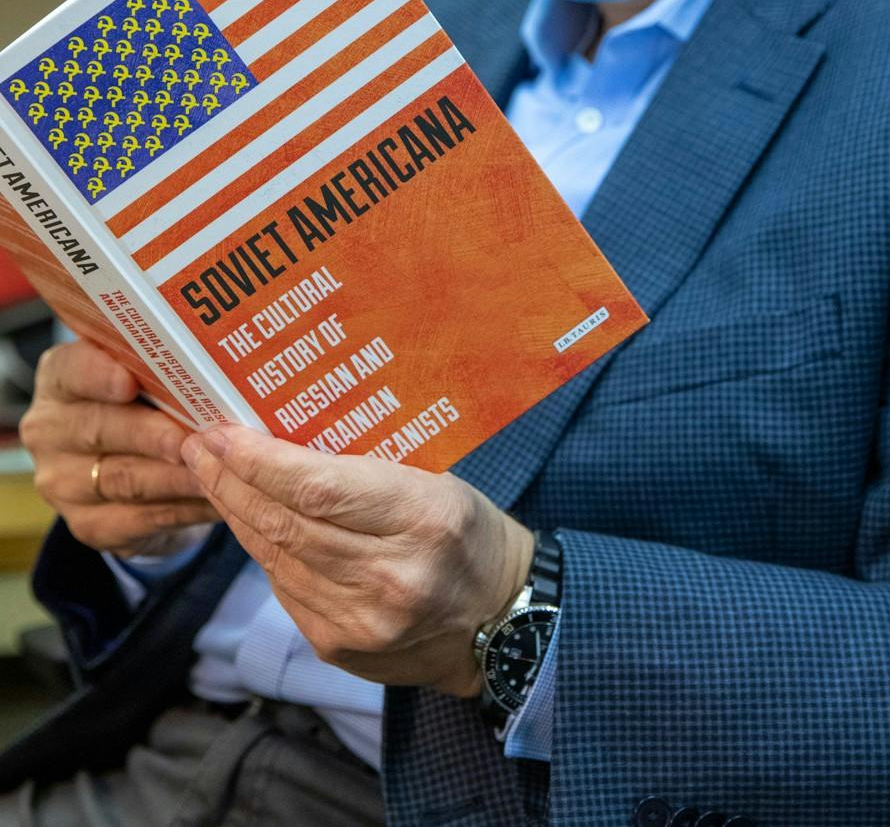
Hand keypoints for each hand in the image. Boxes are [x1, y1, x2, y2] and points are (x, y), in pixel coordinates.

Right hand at [20, 340, 216, 555]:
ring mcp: (62, 482)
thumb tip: (214, 363)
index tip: (129, 382)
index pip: (71, 370)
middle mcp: (50, 430)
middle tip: (193, 437)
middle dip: (152, 434)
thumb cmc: (145, 406)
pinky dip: (182, 509)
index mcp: (60, 379)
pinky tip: (215, 499)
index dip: (98, 376)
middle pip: (100, 429)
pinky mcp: (86, 524)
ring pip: (123, 478)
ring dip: (176, 476)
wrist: (133, 468)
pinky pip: (139, 519)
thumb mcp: (145, 377)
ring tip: (218, 469)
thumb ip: (162, 369)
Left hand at [181, 425, 534, 695]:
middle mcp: (390, 577)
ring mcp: (361, 621)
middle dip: (231, 481)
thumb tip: (283, 438)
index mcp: (422, 519)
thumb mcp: (434, 480)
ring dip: (236, 514)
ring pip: (275, 557)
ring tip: (211, 475)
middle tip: (197, 445)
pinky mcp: (340, 648)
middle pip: (285, 523)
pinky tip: (251, 521)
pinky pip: (285, 588)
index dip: (259, 461)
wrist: (501, 620)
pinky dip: (264, 551)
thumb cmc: (467, 532)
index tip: (222, 432)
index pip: (318, 488)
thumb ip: (365, 467)